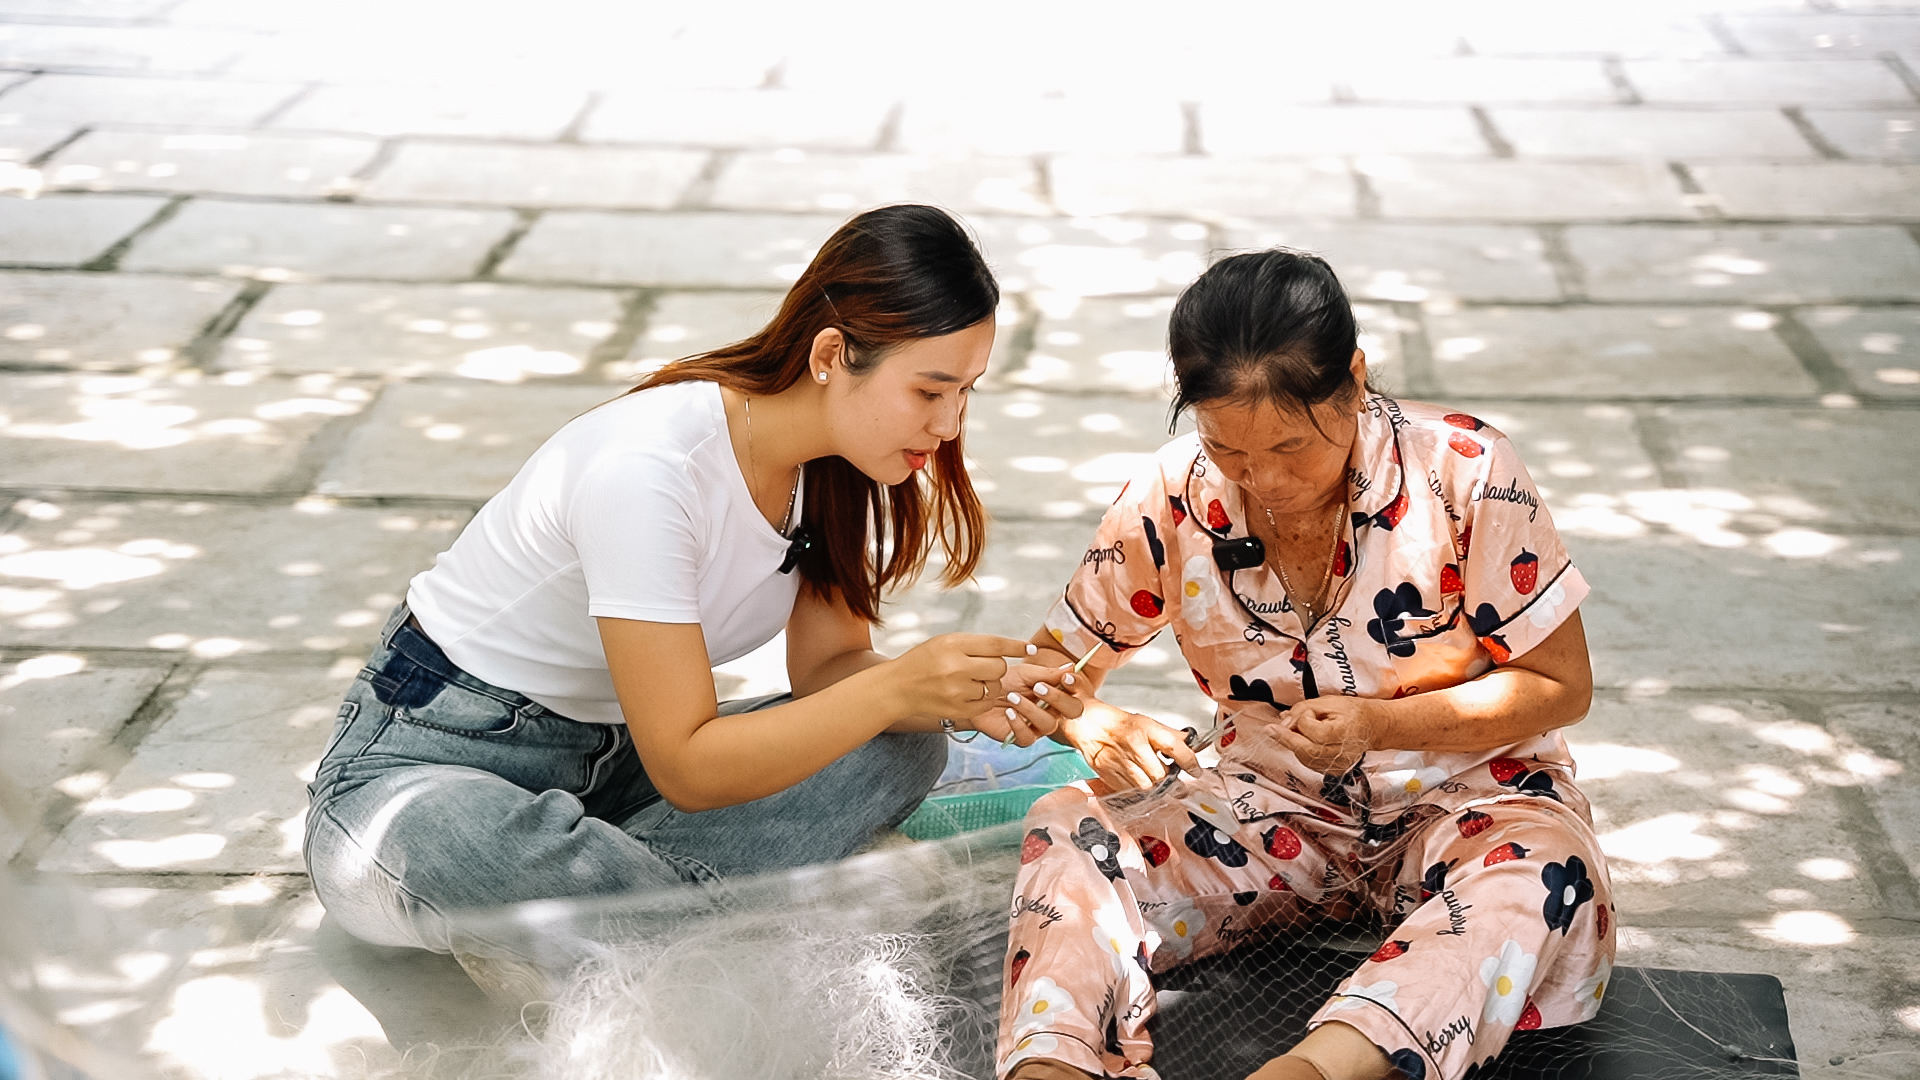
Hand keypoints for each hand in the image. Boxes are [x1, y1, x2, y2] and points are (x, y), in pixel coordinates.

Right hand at [890, 633, 1036, 724]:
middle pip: (999, 667)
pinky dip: (983, 699)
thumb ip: (974, 644)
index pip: (994, 644)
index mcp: (953, 645)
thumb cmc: (925, 660)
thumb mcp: (945, 642)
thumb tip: (1008, 648)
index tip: (1029, 648)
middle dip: (996, 667)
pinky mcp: (958, 709)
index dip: (1015, 646)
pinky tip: (969, 693)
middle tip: (982, 667)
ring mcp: (956, 691)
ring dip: (989, 684)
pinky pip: (986, 704)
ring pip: (994, 687)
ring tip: (970, 681)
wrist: (899, 687)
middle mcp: (955, 667)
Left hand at [958, 662, 1079, 746]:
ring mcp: (1037, 726)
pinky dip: (1019, 724)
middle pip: (1071, 712)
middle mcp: (1051, 711)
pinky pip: (1028, 737)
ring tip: (1013, 697)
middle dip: (1058, 699)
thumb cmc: (1004, 682)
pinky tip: (1009, 712)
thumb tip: (1071, 667)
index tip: (1066, 678)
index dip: (1075, 686)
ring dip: (1031, 710)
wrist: (980, 693)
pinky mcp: (1021, 738)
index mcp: (1055, 694)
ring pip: (1048, 724)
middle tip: (1039, 687)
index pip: (1075, 693)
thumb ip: (1048, 674)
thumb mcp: (1026, 673)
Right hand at [1055, 693, 1199, 790]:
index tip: (1196, 770)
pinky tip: (1140, 781)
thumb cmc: (1118, 724)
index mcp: (1145, 729)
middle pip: (1160, 775)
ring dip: (1156, 788)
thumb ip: (1170, 734)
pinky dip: (1139, 790)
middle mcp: (1133, 746)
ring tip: (1157, 781)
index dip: (1189, 761)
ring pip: (1147, 787)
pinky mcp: (1109, 775)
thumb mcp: (1147, 722)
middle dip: (1171, 781)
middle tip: (1177, 782)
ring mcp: (1120, 763)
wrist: (1087, 724)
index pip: (1173, 746)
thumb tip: (1192, 743)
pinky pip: (1131, 791)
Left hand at [1272, 696, 1385, 775]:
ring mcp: (1338, 765)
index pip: (1310, 729)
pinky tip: (1303, 742)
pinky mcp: (1334, 770)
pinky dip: (1302, 752)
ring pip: (1304, 758)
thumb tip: (1283, 721)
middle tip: (1271, 729)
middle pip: (1304, 749)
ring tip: (1292, 732)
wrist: (1374, 726)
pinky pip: (1310, 764)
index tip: (1309, 711)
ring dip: (1293, 745)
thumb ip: (1303, 709)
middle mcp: (1341, 753)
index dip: (1304, 718)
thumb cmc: (1353, 712)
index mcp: (1342, 733)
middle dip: (1285, 738)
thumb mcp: (1328, 702)